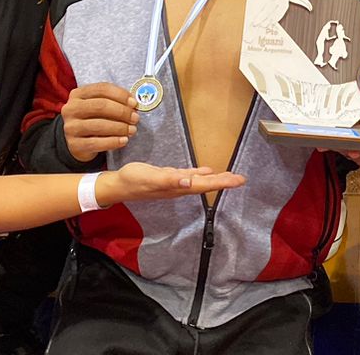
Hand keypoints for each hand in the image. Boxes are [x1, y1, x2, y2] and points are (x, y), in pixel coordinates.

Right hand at [61, 82, 138, 161]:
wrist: (75, 142)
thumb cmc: (92, 119)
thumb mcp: (97, 106)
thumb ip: (112, 101)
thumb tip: (133, 104)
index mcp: (78, 94)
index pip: (102, 89)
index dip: (121, 95)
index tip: (134, 103)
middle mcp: (71, 109)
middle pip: (101, 106)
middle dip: (122, 112)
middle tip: (135, 118)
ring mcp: (71, 127)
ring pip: (99, 125)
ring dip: (120, 127)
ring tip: (132, 130)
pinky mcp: (74, 144)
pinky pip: (96, 143)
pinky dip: (113, 142)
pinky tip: (124, 141)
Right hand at [101, 162, 245, 204]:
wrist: (119, 185)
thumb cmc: (133, 181)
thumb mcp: (150, 177)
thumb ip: (169, 180)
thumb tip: (188, 182)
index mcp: (178, 186)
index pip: (205, 185)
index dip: (222, 183)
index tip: (238, 181)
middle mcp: (179, 187)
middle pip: (206, 185)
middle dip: (224, 182)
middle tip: (240, 179)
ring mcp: (174, 183)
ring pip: (200, 181)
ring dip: (215, 180)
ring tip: (229, 176)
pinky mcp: (169, 178)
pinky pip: (189, 176)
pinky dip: (200, 174)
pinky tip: (206, 172)